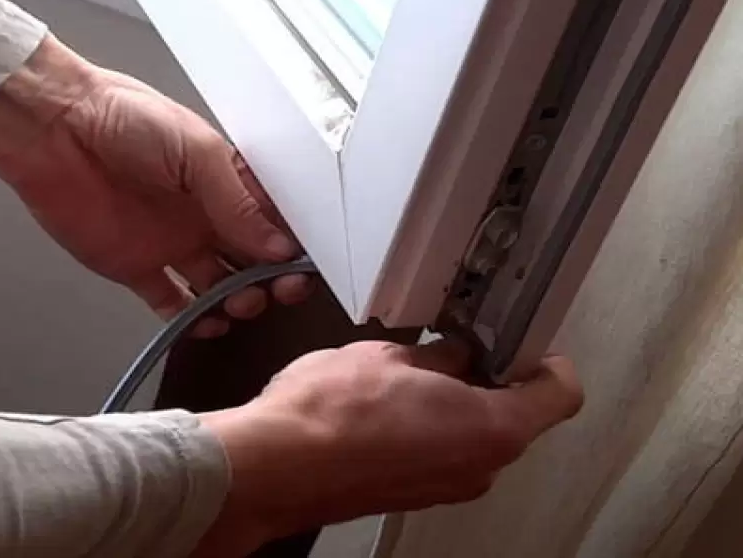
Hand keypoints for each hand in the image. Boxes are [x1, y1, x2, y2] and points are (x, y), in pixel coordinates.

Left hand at [0, 35, 309, 335]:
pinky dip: (192, 319)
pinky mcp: (136, 267)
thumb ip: (237, 203)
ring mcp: (172, 243)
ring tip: (241, 302)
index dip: (293, 245)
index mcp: (226, 180)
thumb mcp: (197, 152)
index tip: (307, 265)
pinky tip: (207, 323)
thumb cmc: (125, 119)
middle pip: (252, 258)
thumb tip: (280, 247)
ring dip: (237, 300)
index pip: (273, 220)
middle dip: (272, 278)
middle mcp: (205, 215)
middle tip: (280, 290)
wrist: (52, 128)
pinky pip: (172, 303)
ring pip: (219, 285)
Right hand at [197, 340, 582, 555]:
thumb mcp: (392, 356)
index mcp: (490, 428)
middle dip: (488, 379)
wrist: (276, 466)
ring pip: (471, 437)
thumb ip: (438, 356)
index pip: (560, 393)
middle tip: (455, 347)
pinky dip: (426, 430)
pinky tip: (385, 407)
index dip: (545, 360)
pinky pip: (438, 456)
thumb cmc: (330, 412)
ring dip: (452, 405)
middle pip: (513, 417)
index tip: (522, 341)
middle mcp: (477, 468)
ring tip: (407, 376)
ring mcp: (443, 489)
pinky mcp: (411, 496)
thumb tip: (451, 354)